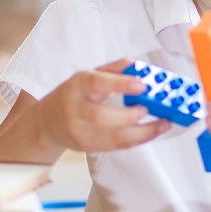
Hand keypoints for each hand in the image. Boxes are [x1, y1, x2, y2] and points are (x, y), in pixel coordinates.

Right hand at [40, 58, 169, 152]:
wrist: (48, 122)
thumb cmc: (74, 94)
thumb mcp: (89, 75)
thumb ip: (113, 69)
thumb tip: (136, 64)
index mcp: (76, 86)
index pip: (95, 82)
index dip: (120, 84)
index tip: (142, 85)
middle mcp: (74, 109)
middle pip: (100, 117)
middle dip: (129, 115)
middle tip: (148, 108)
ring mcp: (78, 132)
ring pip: (111, 137)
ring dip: (141, 133)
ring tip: (161, 124)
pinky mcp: (86, 147)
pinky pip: (115, 146)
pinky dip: (136, 140)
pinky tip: (151, 133)